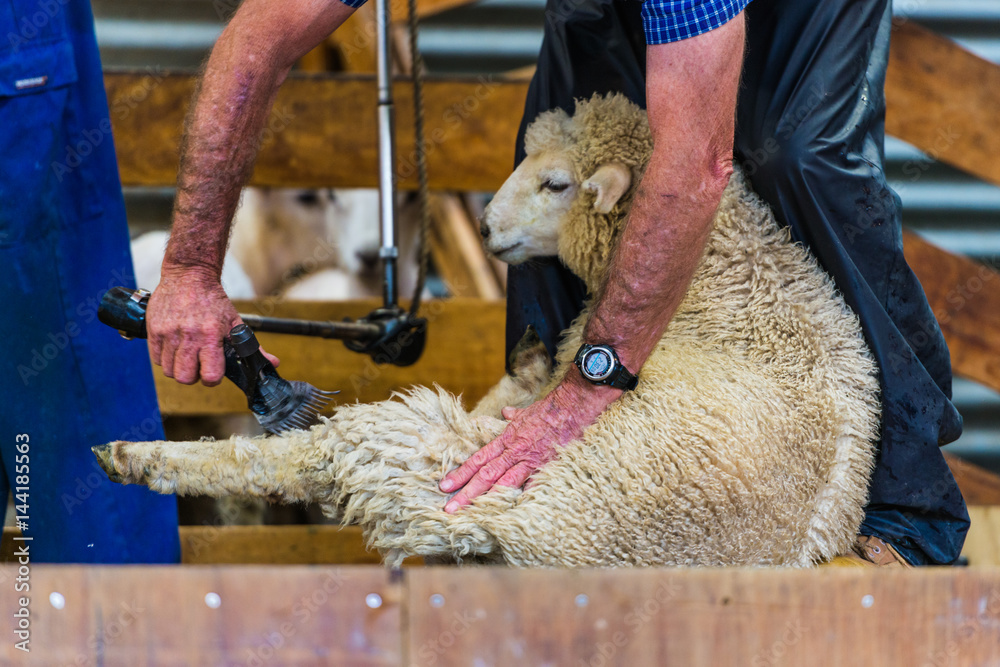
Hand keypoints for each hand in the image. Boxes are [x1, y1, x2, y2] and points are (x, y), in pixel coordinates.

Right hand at [146, 267, 278, 385]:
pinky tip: (175, 348)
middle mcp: (188, 335)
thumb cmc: (214, 301)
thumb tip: (273, 364)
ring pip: (168, 371)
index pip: (210, 375)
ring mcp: (169, 333)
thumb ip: (252, 347)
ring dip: (178, 368)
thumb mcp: (235, 322)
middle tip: (198, 365)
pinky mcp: (153, 329)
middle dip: (193, 377)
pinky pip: (156, 359)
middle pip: (185, 378)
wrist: (189, 275)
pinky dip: (165, 358)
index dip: (212, 379)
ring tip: (187, 354)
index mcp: (211, 335)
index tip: (213, 373)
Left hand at [439, 377, 619, 511]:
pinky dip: (522, 499)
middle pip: (485, 474)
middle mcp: (515, 450)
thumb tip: (505, 413)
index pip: (479, 459)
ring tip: (468, 513)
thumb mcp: (528, 410)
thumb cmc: (552, 407)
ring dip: (484, 499)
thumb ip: (515, 416)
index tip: (445, 485)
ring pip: (503, 483)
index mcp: (507, 438)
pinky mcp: (548, 466)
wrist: (574, 402)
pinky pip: (533, 486)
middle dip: (465, 493)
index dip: (461, 473)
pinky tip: (511, 515)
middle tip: (448, 509)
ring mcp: (531, 459)